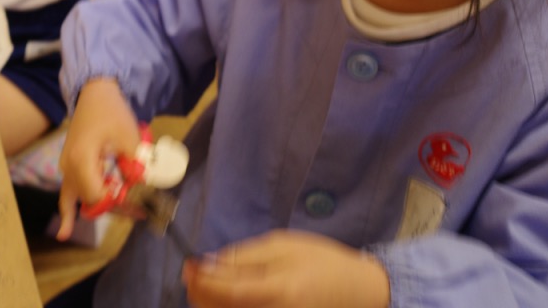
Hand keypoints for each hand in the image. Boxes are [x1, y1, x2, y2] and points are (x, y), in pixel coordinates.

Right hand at [56, 78, 140, 239]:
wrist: (94, 92)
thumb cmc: (112, 112)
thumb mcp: (130, 138)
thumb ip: (136, 167)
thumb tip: (145, 192)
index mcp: (82, 161)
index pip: (100, 196)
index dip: (121, 204)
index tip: (143, 205)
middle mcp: (69, 168)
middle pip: (92, 200)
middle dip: (117, 207)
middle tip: (144, 210)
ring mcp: (67, 168)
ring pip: (81, 199)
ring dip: (103, 206)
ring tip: (131, 214)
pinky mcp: (70, 166)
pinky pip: (67, 194)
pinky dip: (68, 212)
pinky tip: (64, 233)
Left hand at [183, 230, 389, 307]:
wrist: (359, 292)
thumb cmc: (323, 262)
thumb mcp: (284, 246)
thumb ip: (245, 257)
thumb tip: (208, 264)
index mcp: (280, 290)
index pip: (226, 293)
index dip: (201, 280)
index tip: (188, 264)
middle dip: (200, 294)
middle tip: (194, 273)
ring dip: (210, 303)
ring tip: (209, 284)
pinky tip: (227, 298)